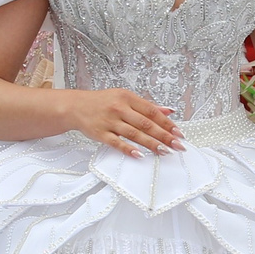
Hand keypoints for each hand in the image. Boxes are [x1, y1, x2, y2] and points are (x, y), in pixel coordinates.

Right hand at [68, 88, 182, 157]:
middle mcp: (119, 108)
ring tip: (164, 151)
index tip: (178, 133)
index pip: (152, 111)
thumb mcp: (124, 97)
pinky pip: (117, 143)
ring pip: (134, 134)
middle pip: (146, 124)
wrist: (76, 106)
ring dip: (151, 144)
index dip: (167, 123)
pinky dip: (129, 149)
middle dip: (164, 135)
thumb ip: (146, 105)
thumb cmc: (102, 102)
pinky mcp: (100, 133)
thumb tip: (168, 111)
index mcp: (127, 97)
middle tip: (177, 145)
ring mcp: (110, 122)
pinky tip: (140, 155)